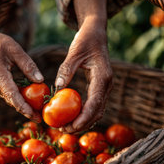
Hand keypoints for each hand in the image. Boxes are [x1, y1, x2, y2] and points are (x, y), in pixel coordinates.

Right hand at [0, 12, 43, 121]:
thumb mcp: (15, 49)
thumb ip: (27, 65)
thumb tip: (40, 80)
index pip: (12, 96)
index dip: (24, 107)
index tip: (34, 116)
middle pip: (12, 101)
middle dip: (26, 111)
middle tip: (40, 119)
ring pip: (10, 99)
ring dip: (23, 106)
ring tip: (37, 112)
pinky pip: (8, 94)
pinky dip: (18, 99)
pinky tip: (29, 101)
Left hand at [55, 0, 111, 132]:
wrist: (96, 32)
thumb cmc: (85, 40)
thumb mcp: (74, 52)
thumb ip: (66, 70)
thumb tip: (57, 88)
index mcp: (102, 77)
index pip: (95, 103)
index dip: (84, 118)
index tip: (71, 127)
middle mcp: (106, 85)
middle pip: (97, 111)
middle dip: (82, 124)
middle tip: (64, 131)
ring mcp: (104, 87)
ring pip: (96, 111)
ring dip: (83, 122)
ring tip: (65, 128)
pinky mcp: (99, 87)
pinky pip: (93, 105)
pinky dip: (83, 114)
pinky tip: (70, 119)